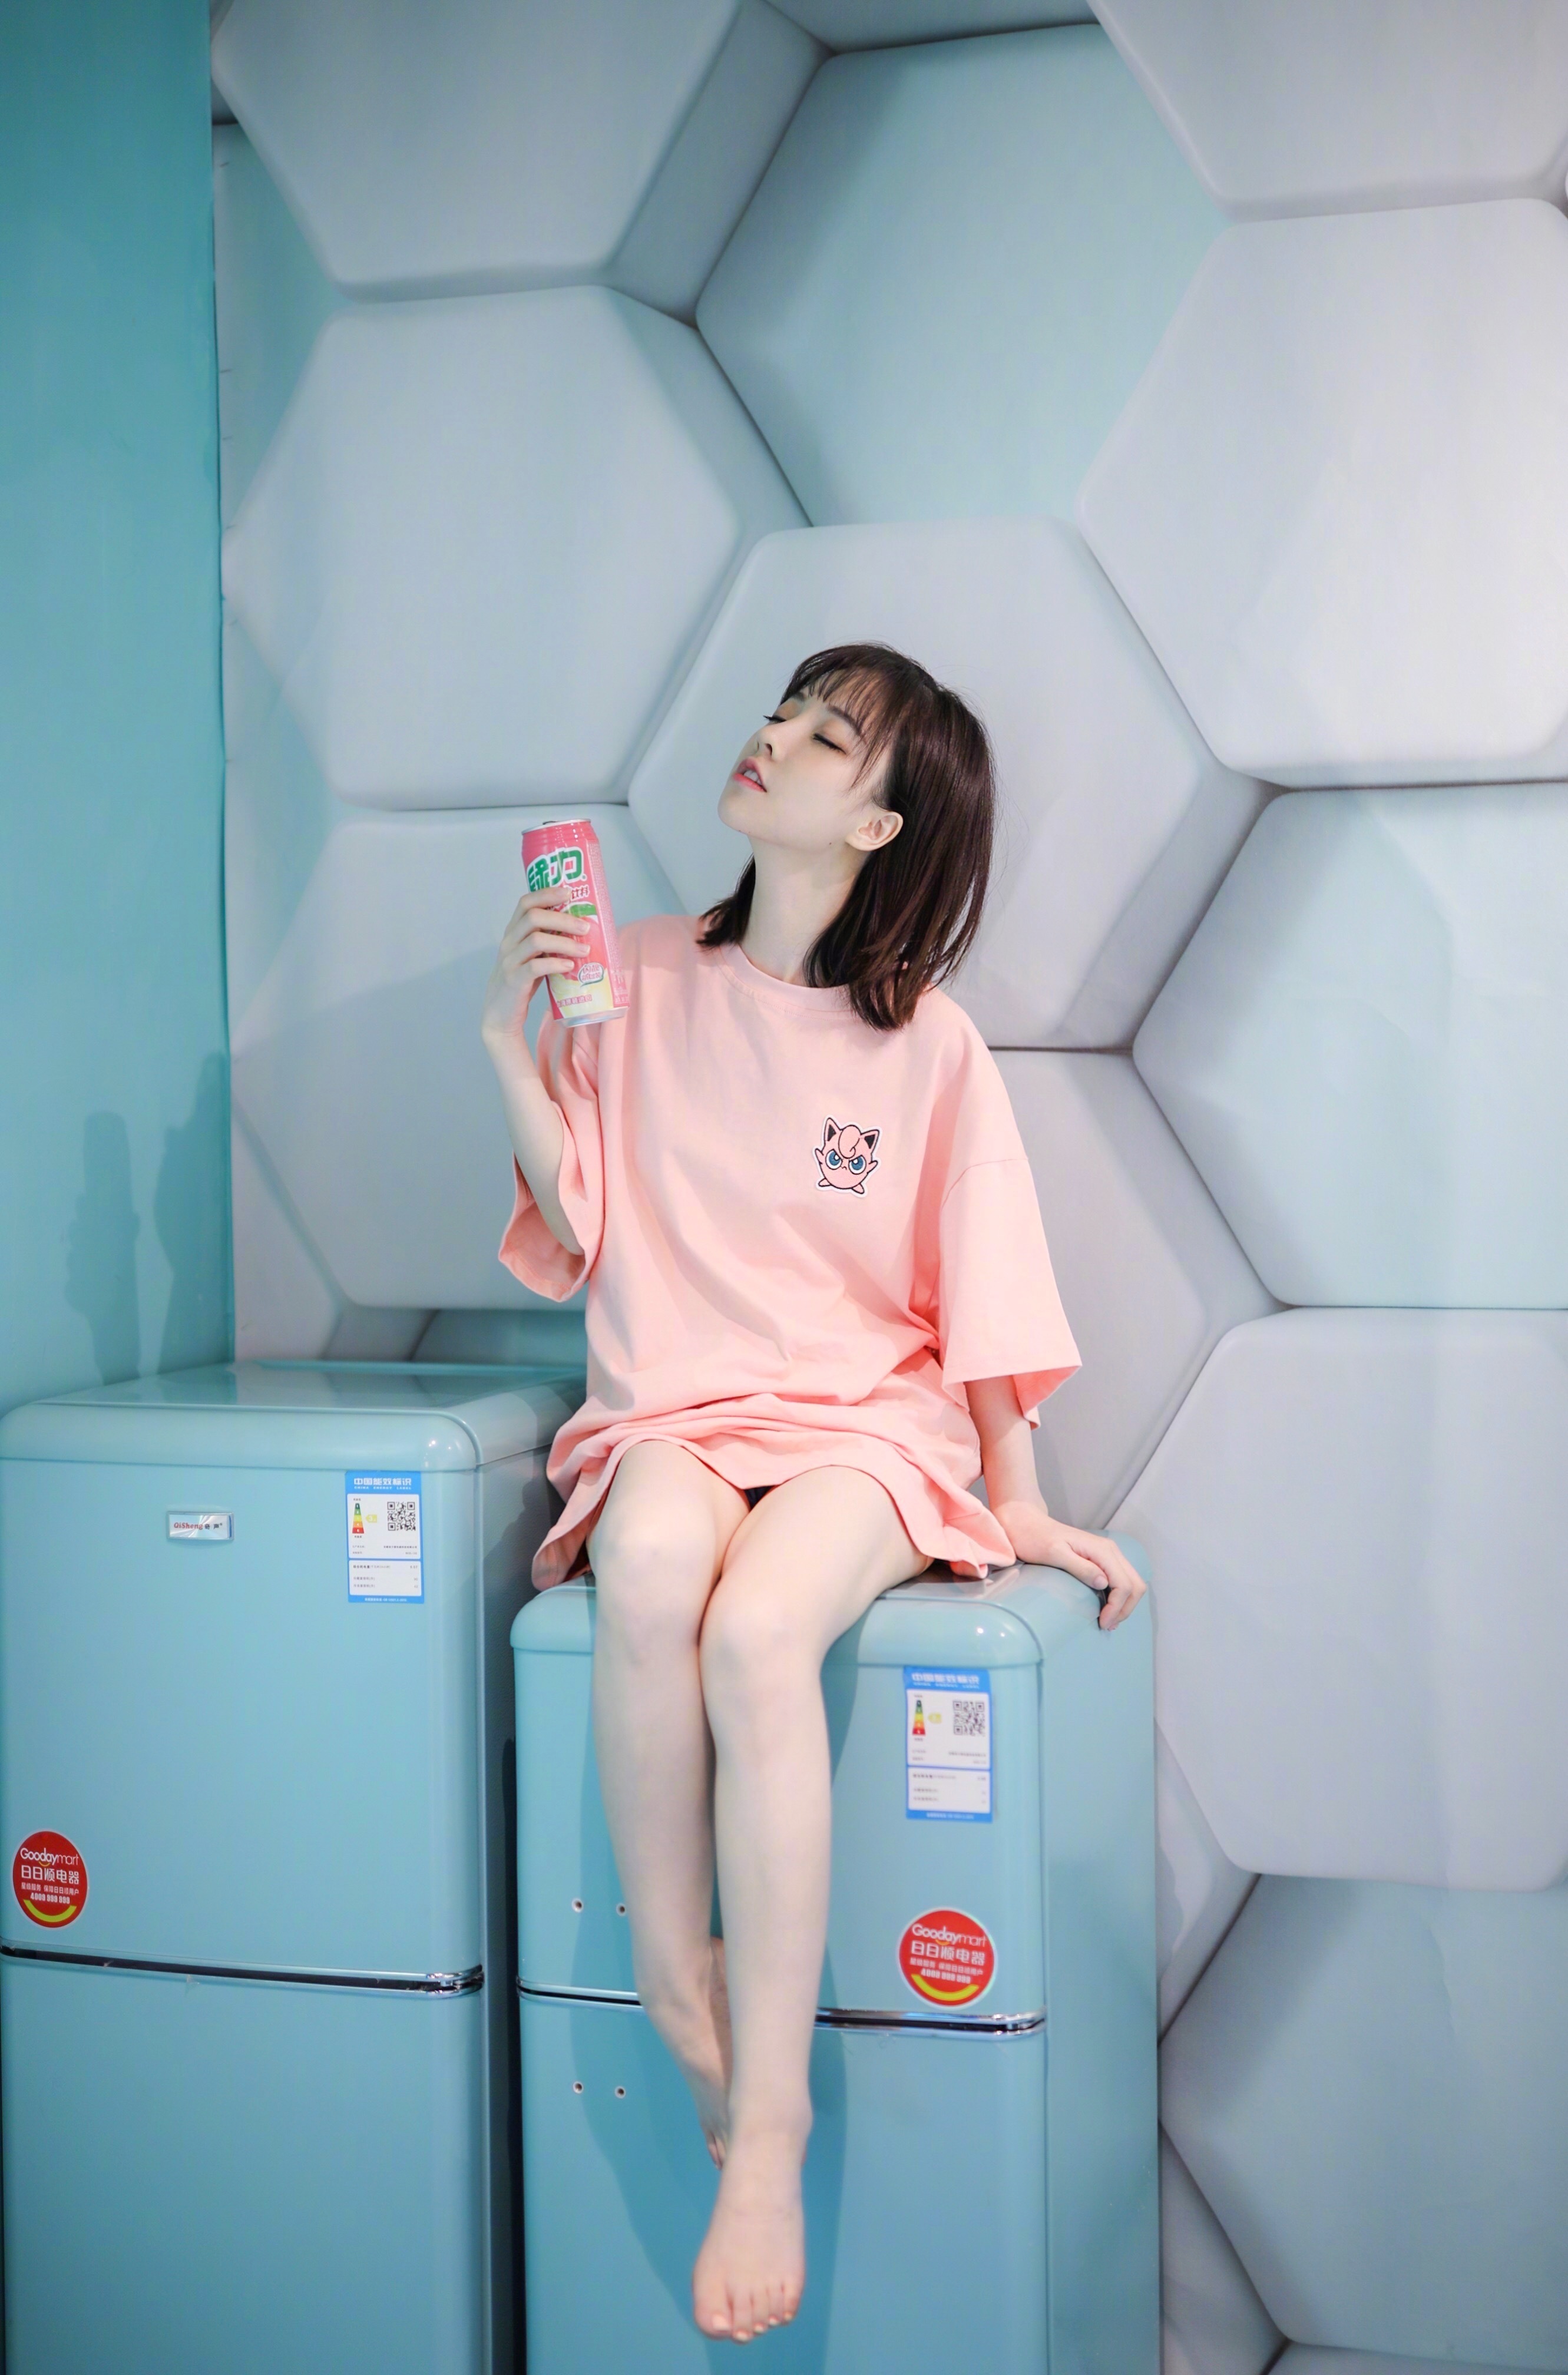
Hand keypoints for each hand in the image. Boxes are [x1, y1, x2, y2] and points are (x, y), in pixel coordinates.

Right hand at [480, 887, 592, 1048]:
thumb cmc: (521, 984)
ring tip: (585, 949)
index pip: (525, 903)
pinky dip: (555, 964)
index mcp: (513, 933)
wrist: (500, 1017)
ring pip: (536, 940)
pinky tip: (569, 967)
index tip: (569, 892)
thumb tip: (582, 931)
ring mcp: (509, 962)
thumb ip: (547, 944)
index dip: (546, 894)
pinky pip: (535, 967)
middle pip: (533, 917)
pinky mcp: (514, 982)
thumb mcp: (532, 957)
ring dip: (564, 942)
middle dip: (563, 919)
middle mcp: (508, 943)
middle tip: (585, 927)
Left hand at [989, 1498, 1146, 1630]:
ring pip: (1132, 1583)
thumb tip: (1104, 1583)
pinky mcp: (1102, 1560)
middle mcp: (1111, 1550)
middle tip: (1107, 1625)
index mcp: (1102, 1550)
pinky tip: (1107, 1608)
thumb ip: (1080, 1567)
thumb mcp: (1054, 1554)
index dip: (1117, 1607)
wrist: (1028, 1525)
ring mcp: (1108, 1554)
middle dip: (1125, 1608)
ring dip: (1125, 1604)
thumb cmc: (1036, 1539)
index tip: (1102, 1623)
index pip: (1124, 1584)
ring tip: (1108, 1621)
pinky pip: (1121, 1580)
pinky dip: (1120, 1597)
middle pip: (1135, 1584)